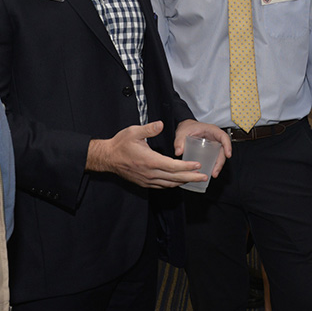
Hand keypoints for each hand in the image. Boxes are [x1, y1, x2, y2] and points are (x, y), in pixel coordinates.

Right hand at [87, 121, 207, 188]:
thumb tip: (161, 124)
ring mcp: (147, 180)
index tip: (198, 165)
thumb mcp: (133, 132)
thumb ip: (149, 129)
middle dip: (191, 177)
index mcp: (150, 160)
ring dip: (183, 182)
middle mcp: (150, 173)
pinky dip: (172, 184)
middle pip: (175, 178)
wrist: (107, 157)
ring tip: (195, 179)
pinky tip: (178, 181)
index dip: (187, 167)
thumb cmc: (120, 144)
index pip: (173, 166)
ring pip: (169, 184)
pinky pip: (162, 186)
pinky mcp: (144, 183)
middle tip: (204, 176)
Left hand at [173, 119, 231, 178]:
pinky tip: (209, 172)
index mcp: (211, 130)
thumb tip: (178, 152)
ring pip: (220, 155)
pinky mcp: (211, 150)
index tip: (228, 155)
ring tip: (212, 175)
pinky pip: (215, 157)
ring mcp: (214, 144)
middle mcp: (215, 137)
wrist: (186, 128)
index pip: (223, 137)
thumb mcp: (182, 132)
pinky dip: (213, 165)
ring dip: (218, 166)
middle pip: (223, 150)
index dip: (227, 145)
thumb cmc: (187, 127)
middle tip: (215, 172)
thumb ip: (179, 141)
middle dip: (220, 162)